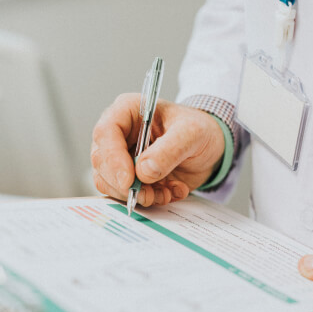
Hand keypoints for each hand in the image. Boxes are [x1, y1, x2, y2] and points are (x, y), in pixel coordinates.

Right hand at [91, 93, 224, 205]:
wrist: (210, 147)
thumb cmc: (199, 129)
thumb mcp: (192, 133)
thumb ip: (169, 150)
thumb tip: (143, 171)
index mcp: (128, 111)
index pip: (105, 133)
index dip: (112, 159)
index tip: (128, 180)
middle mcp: (119, 135)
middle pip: (102, 162)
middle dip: (124, 184)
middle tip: (148, 194)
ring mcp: (122, 158)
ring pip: (111, 183)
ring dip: (139, 195)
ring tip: (166, 192)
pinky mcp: (132, 178)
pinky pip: (128, 195)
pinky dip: (150, 199)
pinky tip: (170, 192)